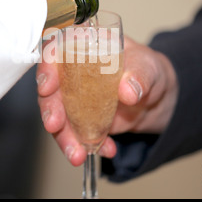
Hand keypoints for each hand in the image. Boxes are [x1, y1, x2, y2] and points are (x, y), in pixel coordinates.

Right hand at [36, 36, 178, 166]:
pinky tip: (106, 149)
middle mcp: (71, 72)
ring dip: (64, 137)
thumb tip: (128, 91)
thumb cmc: (147, 69)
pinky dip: (87, 145)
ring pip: (59, 117)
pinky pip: (76, 134)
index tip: (47, 87)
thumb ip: (139, 75)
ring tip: (77, 153)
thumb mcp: (148, 66)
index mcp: (83, 47)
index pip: (55, 52)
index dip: (47, 68)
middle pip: (50, 89)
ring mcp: (74, 98)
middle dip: (50, 109)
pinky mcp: (81, 120)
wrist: (155, 96)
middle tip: (54, 125)